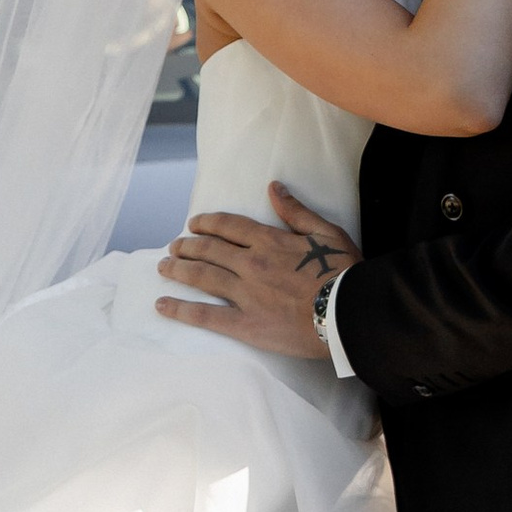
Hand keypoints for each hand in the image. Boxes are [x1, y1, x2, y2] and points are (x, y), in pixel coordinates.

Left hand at [156, 184, 357, 357]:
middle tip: (173, 246)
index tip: (193, 224)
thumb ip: (296, 211)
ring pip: (201, 276)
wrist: (349, 314)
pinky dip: (181, 309)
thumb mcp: (326, 232)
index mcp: (269, 241)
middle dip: (187, 245)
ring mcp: (245, 294)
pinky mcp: (245, 324)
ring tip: (163, 266)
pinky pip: (206, 316)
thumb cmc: (344, 273)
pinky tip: (162, 304)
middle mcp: (251, 264)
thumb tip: (274, 187)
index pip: (228, 226)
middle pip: (208, 249)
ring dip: (178, 269)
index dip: (207, 223)